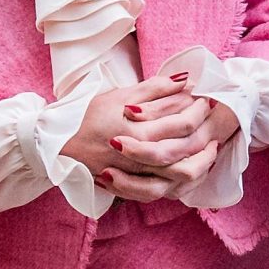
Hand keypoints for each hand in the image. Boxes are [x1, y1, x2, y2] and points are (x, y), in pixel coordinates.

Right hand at [59, 72, 237, 203]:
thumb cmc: (87, 115)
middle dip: (206, 132)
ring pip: (180, 176)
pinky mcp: (131, 187)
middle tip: (212, 118)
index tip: (205, 98)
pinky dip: (181, 181)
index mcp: (136, 131)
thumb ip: (154, 87)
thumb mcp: (119, 95)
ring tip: (211, 147)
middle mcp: (137, 156)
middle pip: (186, 148)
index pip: (182, 122)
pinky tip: (191, 168)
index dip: (199, 109)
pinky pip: (164, 190)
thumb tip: (187, 78)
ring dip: (202, 161)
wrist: (56, 144)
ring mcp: (135, 175)